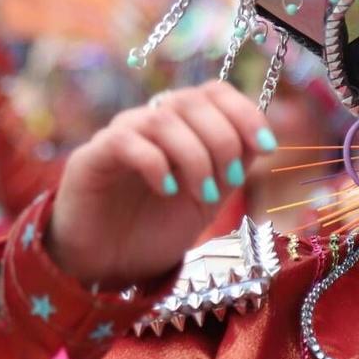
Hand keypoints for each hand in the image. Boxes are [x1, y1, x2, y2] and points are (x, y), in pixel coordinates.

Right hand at [47, 82, 276, 288]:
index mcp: (180, 126)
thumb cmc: (156, 230)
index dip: (244, 112)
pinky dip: (156, 164)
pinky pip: (126, 141)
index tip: (267, 147)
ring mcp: (119, 135)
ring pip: (162, 119)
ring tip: (203, 195)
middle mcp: (149, 122)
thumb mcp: (208, 200)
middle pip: (192, 101)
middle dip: (223, 141)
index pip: (213, 92)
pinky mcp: (91, 156)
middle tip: (230, 182)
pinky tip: (168, 191)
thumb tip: (262, 140)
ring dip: (194, 157)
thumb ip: (232, 168)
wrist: (108, 266)